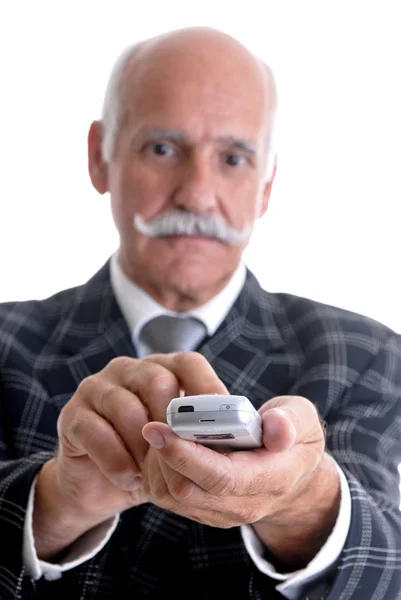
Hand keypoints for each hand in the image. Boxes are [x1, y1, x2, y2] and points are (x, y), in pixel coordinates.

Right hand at [33, 352, 227, 558]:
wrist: (100, 484)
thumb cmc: (151, 459)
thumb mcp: (182, 444)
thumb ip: (210, 433)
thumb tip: (259, 439)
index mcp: (161, 369)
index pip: (188, 363)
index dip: (208, 388)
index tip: (225, 419)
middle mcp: (128, 371)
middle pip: (157, 381)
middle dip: (173, 422)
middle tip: (184, 453)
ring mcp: (97, 388)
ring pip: (124, 406)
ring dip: (143, 446)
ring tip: (153, 474)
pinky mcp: (73, 414)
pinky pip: (95, 431)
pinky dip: (116, 459)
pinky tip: (130, 478)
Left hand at [141, 395, 339, 566]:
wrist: (294, 480)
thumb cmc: (295, 440)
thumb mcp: (304, 421)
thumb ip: (291, 420)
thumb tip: (276, 427)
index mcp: (272, 479)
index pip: (221, 477)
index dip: (185, 454)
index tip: (159, 428)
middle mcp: (243, 504)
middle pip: (186, 489)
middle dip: (163, 454)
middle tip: (156, 421)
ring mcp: (221, 513)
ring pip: (170, 496)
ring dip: (156, 462)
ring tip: (163, 430)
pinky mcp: (203, 512)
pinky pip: (167, 497)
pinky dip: (156, 470)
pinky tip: (164, 445)